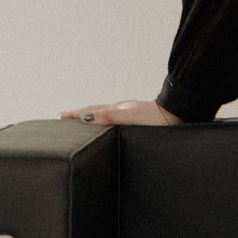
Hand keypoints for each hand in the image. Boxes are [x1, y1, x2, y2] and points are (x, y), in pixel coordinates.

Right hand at [58, 98, 182, 125]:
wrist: (178, 114)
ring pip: (106, 116)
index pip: (90, 111)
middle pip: (96, 111)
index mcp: (117, 109)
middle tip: (66, 118)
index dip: (74, 114)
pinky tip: (112, 128)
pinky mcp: (139, 121)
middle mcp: (122, 110)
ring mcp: (130, 115)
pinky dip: (107, 123)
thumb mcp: (128, 116)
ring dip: (93, 118)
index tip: (60, 116)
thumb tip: (85, 117)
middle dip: (80, 116)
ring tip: (84, 123)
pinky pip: (116, 121)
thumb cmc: (157, 117)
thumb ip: (108, 115)